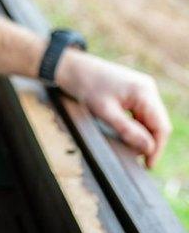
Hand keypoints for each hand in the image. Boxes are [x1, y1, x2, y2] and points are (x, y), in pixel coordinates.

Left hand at [57, 49, 171, 167]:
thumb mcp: (105, 111)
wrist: (71, 67)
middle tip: (140, 162)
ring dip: (143, 135)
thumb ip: (127, 130)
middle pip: (158, 123)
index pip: (161, 126)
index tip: (148, 165)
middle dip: (150, 142)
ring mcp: (142, 89)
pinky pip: (141, 112)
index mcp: (144, 92)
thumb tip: (148, 148)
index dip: (157, 148)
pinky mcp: (134, 90)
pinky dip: (137, 125)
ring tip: (132, 150)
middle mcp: (148, 89)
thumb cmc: (85, 86)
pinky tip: (128, 135)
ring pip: (150, 119)